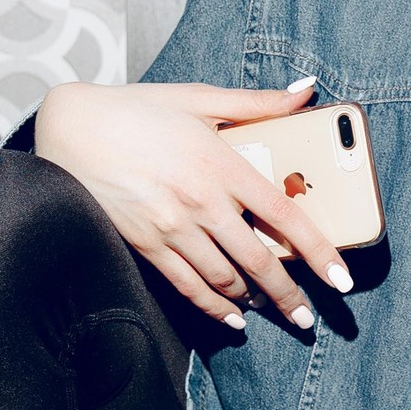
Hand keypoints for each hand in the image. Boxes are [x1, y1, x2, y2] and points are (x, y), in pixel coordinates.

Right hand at [33, 78, 351, 330]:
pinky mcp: (145, 244)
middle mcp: (200, 201)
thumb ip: (258, 103)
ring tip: (275, 311)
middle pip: (259, 260)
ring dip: (254, 301)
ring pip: (225, 279)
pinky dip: (213, 308)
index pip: (284, 215)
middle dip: (289, 295)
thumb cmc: (136, 109)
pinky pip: (187, 286)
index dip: (319, 251)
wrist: (69, 128)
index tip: (341, 278)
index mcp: (221, 162)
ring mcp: (171, 227)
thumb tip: (307, 91)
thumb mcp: (198, 98)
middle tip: (308, 317)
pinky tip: (232, 319)